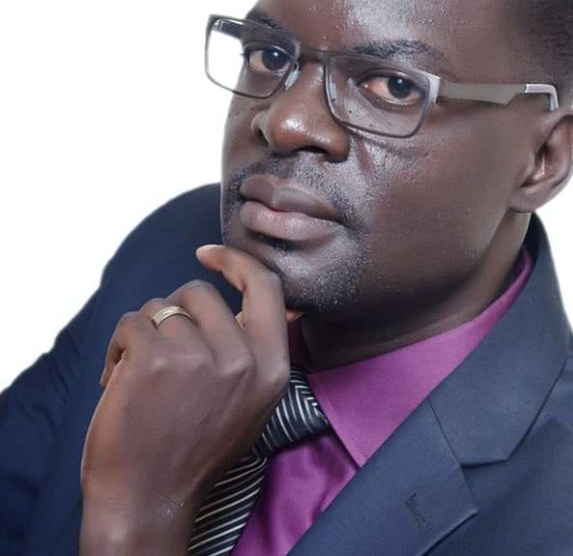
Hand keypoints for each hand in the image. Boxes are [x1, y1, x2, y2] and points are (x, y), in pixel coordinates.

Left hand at [80, 244, 297, 554]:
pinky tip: (118, 379)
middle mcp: (242, 360)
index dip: (237, 262)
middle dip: (173, 312)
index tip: (210, 254)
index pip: (267, 287)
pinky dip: (118, 345)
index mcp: (272, 368)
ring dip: (143, 333)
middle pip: (199, 292)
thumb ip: (253, 351)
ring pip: (160, 307)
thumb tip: (248, 298)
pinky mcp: (155, 360)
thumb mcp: (250, 402)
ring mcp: (198, 358)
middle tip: (162, 349)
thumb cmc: (194, 449)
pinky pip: (131, 322)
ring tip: (139, 374)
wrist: (147, 499)